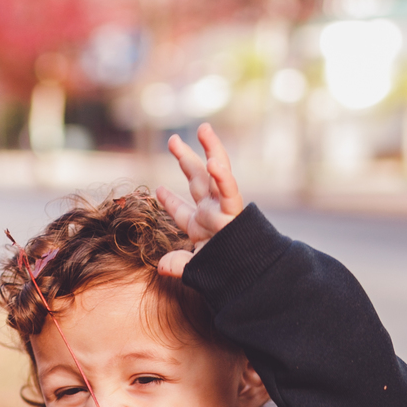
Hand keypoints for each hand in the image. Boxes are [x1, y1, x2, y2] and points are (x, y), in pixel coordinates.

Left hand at [155, 122, 244, 276]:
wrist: (249, 277)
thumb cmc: (223, 273)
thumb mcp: (195, 269)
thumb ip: (178, 265)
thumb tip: (161, 267)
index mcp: (200, 225)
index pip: (181, 210)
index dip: (169, 200)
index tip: (157, 190)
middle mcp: (212, 212)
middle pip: (198, 179)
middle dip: (186, 159)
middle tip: (173, 140)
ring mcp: (223, 208)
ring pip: (218, 172)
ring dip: (212, 149)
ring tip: (204, 129)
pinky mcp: (235, 211)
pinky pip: (230, 190)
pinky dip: (222, 176)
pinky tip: (214, 160)